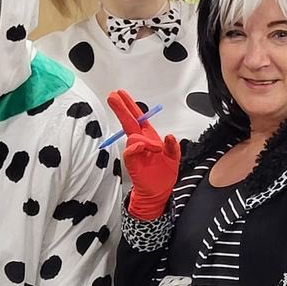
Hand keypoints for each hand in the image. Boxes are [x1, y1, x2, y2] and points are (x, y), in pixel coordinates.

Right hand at [107, 89, 179, 220]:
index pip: (138, 118)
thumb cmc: (164, 174)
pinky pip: (130, 150)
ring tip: (155, 150)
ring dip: (144, 140)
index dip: (130, 105)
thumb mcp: (174, 158)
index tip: (120, 94)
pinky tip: (140, 147)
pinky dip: (135, 147)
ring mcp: (135, 151)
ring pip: (133, 136)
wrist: (159, 192)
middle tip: (112, 96)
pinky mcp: (132, 162)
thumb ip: (172, 146)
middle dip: (121, 108)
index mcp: (150, 137)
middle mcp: (141, 142)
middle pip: (128, 121)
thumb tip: (169, 135)